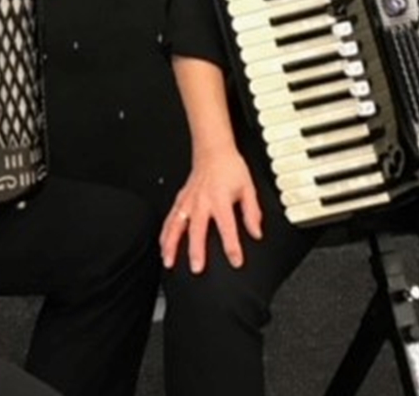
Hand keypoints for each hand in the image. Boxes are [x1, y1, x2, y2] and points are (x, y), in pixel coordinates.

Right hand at [160, 145, 262, 272]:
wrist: (213, 151)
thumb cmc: (230, 168)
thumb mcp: (248, 188)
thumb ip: (252, 212)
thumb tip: (256, 232)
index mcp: (221, 199)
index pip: (228, 227)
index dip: (232, 246)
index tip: (236, 261)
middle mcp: (202, 201)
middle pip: (197, 230)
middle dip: (196, 250)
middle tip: (196, 268)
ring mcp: (188, 201)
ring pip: (176, 225)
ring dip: (171, 244)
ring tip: (169, 261)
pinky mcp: (180, 199)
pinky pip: (170, 218)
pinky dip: (164, 233)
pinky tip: (162, 246)